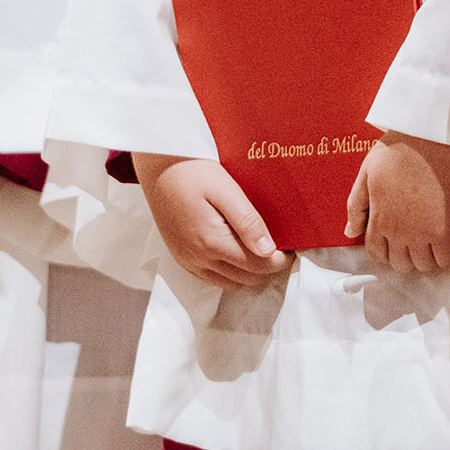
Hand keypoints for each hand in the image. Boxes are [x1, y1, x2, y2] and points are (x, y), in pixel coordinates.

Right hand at [132, 153, 291, 289]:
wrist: (158, 166)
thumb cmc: (193, 170)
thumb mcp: (225, 189)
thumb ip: (247, 221)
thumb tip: (269, 251)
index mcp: (212, 241)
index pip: (258, 266)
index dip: (280, 260)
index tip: (291, 245)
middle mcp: (198, 258)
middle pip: (247, 278)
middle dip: (266, 266)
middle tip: (278, 244)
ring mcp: (187, 260)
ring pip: (230, 283)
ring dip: (249, 271)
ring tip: (258, 247)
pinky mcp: (181, 257)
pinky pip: (211, 278)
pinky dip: (229, 272)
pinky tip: (236, 251)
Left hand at [345, 132, 449, 272]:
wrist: (430, 136)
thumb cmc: (399, 148)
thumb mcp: (366, 173)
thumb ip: (356, 205)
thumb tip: (350, 232)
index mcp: (378, 218)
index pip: (377, 252)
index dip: (386, 252)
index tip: (396, 245)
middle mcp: (397, 231)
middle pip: (401, 264)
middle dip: (407, 257)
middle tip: (417, 242)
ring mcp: (422, 233)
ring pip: (424, 266)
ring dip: (428, 258)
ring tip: (435, 242)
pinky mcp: (445, 230)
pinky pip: (447, 259)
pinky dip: (449, 256)